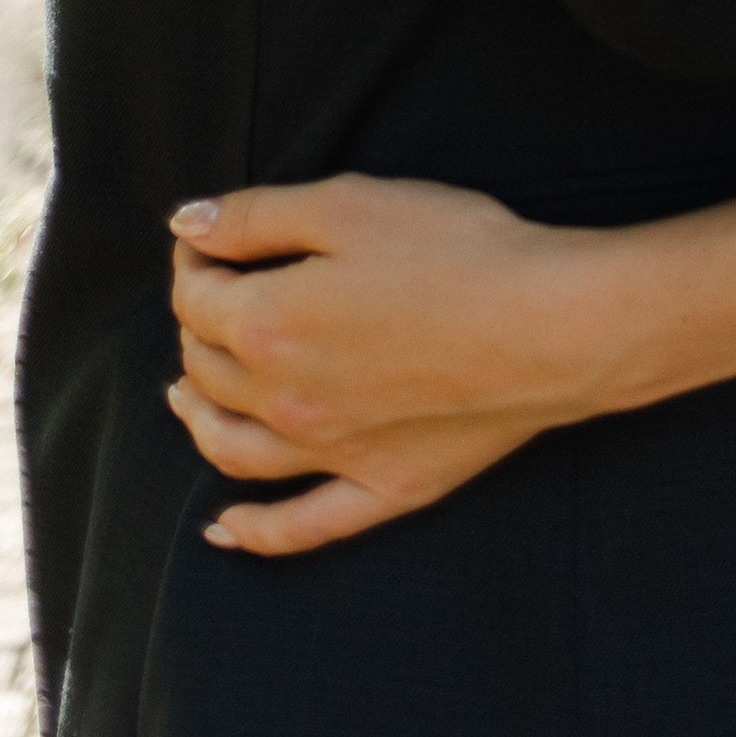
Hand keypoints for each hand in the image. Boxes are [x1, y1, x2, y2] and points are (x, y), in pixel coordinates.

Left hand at [167, 175, 617, 559]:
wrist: (549, 323)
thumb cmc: (457, 251)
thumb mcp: (351, 203)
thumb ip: (257, 215)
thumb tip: (186, 224)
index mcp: (267, 325)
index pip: (196, 296)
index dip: (195, 257)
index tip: (210, 235)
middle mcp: (282, 401)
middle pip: (207, 368)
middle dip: (198, 324)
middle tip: (215, 291)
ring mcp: (330, 455)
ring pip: (231, 448)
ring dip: (198, 418)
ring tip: (186, 395)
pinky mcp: (382, 488)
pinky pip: (301, 526)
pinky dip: (254, 533)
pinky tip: (224, 531)